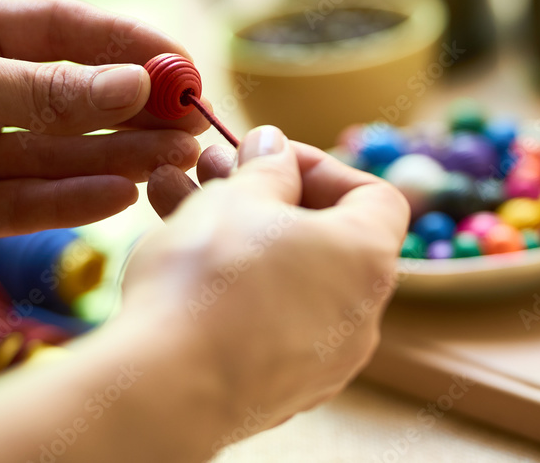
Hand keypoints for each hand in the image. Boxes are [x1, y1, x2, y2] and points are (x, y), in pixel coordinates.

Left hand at [0, 0, 207, 267]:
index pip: (68, 32)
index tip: (181, 65)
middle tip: (190, 123)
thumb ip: (43, 88)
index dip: (129, 46)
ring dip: (120, 157)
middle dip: (135, 110)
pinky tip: (122, 194)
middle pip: (76, 99)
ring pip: (63, 155)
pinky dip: (76, 202)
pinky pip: (33, 204)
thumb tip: (134, 85)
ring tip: (173, 159)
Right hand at [122, 126, 407, 445]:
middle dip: (264, 194)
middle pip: (321, 234)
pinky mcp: (281, 388)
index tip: (269, 156)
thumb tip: (274, 148)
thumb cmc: (212, 279)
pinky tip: (177, 255)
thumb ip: (266, 166)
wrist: (165, 390)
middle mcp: (360, 314)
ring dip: (236, 231)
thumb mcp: (239, 196)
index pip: (373, 194)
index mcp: (367, 257)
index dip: (321, 165)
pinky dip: (234, 282)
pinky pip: (266, 318)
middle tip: (211, 170)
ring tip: (174, 197)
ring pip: (283, 274)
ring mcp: (322, 358)